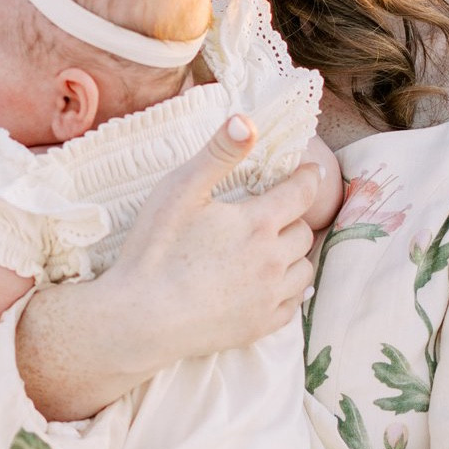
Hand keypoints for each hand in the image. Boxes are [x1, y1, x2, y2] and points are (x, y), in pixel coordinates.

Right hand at [16, 115, 318, 418]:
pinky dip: (287, 291)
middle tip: (278, 213)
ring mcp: (268, 297)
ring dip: (294, 255)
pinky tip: (270, 285)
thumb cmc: (155, 250)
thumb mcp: (180, 191)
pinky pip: (292, 305)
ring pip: (304, 269)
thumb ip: (218, 154)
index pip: (302, 192)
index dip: (308, 177)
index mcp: (258, 223)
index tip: (310, 171)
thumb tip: (247, 122)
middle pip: (303, 232)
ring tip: (275, 249)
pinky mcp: (259, 327)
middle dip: (294, 218)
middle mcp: (272, 260)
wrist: (138, 318)